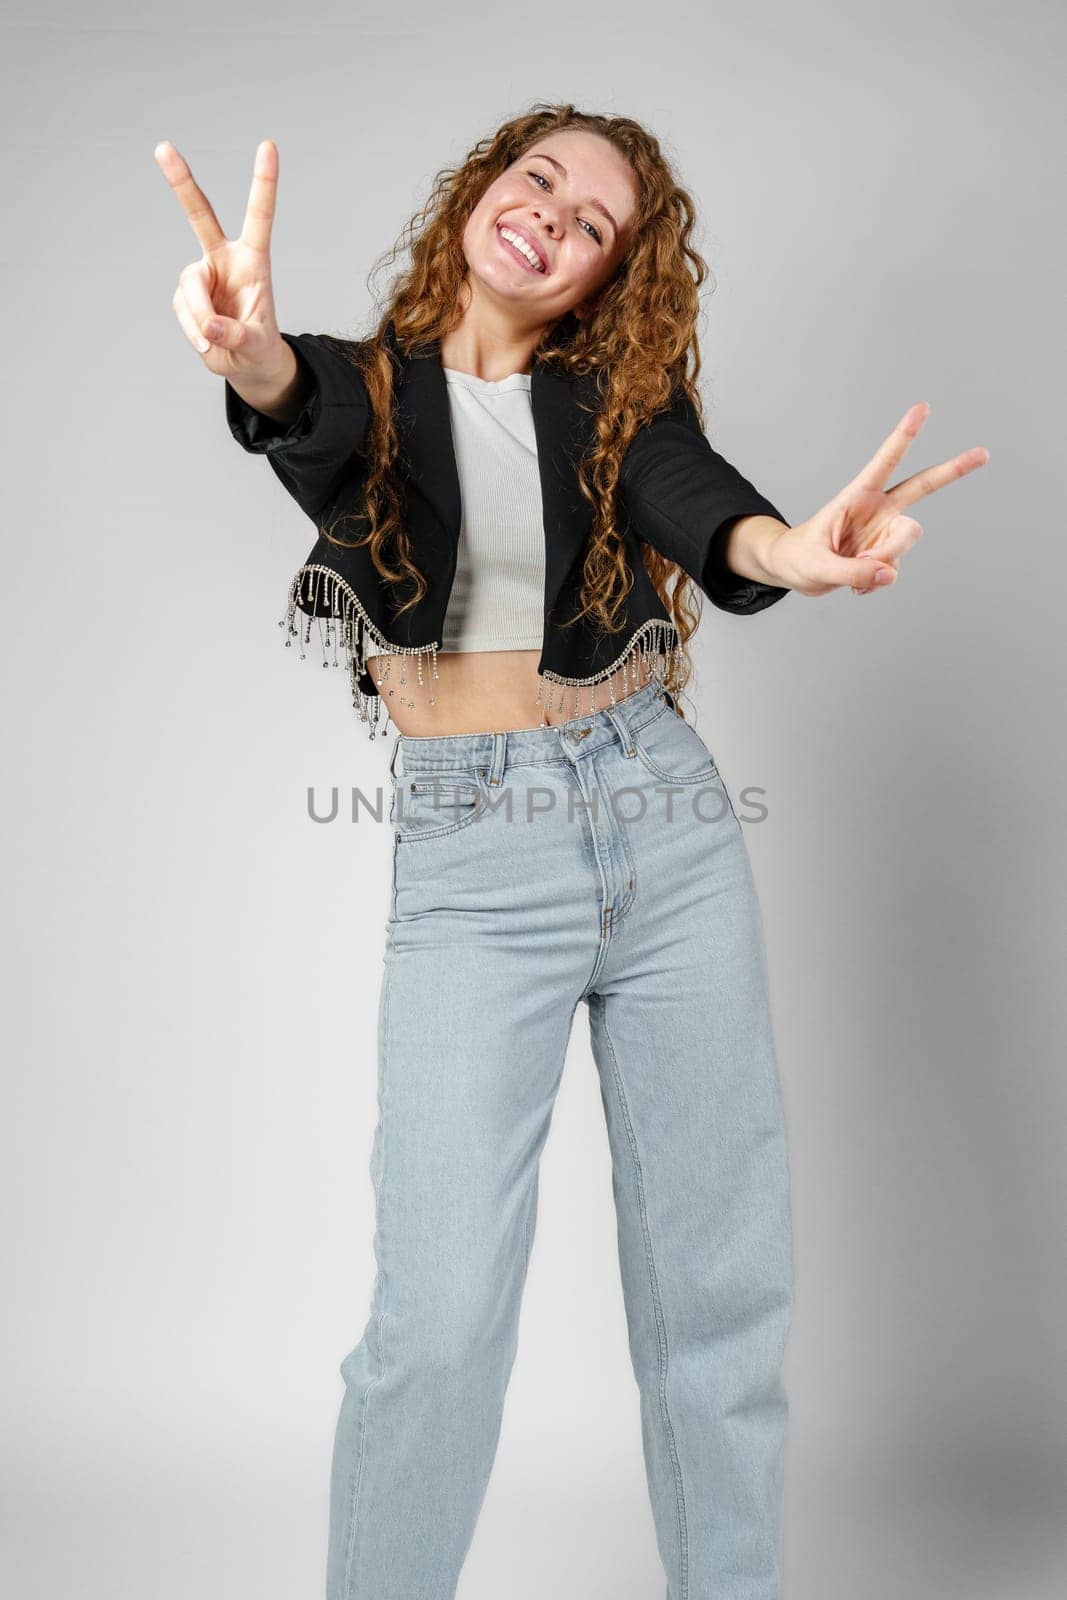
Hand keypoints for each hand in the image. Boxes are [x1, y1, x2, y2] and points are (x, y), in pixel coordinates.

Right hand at [154, 138, 290, 387]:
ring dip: (200, 317)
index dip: (264, 182)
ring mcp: (201, 275)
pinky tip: (206, 341)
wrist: (245, 365)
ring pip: (189, 287)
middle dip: (181, 182)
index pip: (259, 216)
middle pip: (199, 216)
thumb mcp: (258, 346)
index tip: (268, 145)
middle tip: (162, 147)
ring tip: (215, 340)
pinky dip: (193, 331)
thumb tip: (211, 329)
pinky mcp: (185, 295)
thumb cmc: (259, 348)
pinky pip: (183, 311)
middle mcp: (224, 259)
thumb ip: (238, 337)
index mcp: (253, 259)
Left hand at [766, 404, 989, 596]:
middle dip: (953, 469)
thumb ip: (852, 571)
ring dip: (881, 564)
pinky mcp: (886, 554)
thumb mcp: (816, 567)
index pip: (885, 462)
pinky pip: (892, 571)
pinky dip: (875, 582)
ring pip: (904, 544)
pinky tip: (856, 583)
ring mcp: (884, 532)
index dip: (904, 436)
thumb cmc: (798, 558)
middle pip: (922, 487)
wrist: (794, 573)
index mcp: (857, 496)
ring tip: (851, 573)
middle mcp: (878, 510)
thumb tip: (888, 574)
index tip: (923, 408)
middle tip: (984, 453)